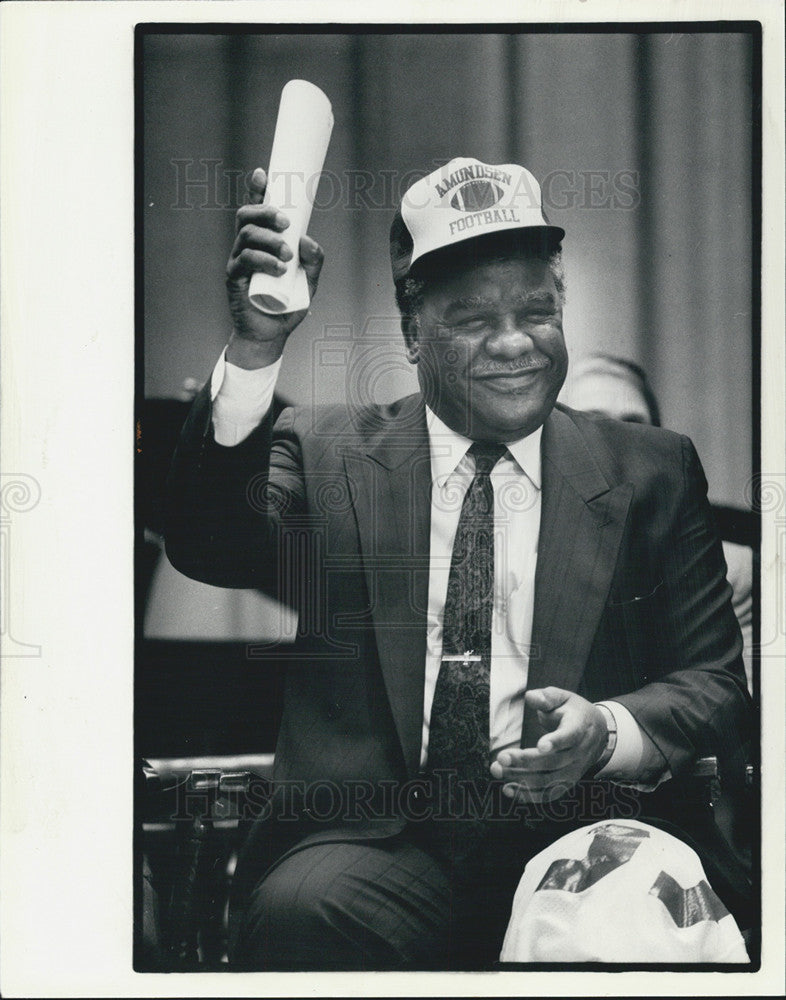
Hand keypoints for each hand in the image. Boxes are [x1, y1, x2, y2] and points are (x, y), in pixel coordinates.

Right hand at [225, 167, 323, 367]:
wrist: (270, 334)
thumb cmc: (288, 304)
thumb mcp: (309, 281)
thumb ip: (314, 260)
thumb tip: (307, 240)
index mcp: (261, 242)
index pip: (256, 211)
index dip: (256, 191)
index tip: (263, 174)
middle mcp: (246, 247)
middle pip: (246, 216)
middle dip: (266, 212)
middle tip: (286, 223)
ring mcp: (238, 261)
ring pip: (247, 235)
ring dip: (269, 240)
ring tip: (287, 256)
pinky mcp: (235, 278)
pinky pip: (245, 260)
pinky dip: (263, 260)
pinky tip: (278, 268)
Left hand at [489, 687, 607, 803]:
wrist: (597, 733)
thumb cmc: (574, 712)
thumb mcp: (564, 698)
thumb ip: (547, 697)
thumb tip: (531, 697)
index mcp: (579, 728)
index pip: (570, 736)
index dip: (556, 742)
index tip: (540, 745)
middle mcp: (578, 753)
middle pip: (552, 762)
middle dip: (525, 761)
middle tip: (501, 757)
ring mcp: (573, 771)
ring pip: (548, 780)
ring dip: (521, 779)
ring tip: (498, 770)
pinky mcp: (566, 782)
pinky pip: (548, 794)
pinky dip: (529, 795)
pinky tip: (509, 790)